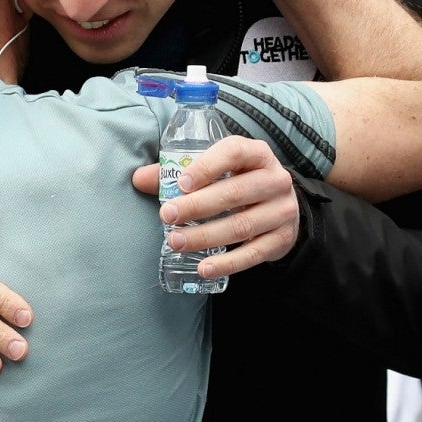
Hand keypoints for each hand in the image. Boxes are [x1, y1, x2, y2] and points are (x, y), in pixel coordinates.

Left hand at [132, 136, 298, 276]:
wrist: (281, 206)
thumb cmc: (239, 181)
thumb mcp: (217, 170)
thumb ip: (178, 172)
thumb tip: (138, 178)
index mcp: (256, 154)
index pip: (234, 153)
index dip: (207, 167)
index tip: (181, 183)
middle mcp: (275, 179)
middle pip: (236, 193)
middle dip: (197, 206)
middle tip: (167, 216)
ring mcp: (282, 211)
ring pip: (242, 225)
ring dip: (205, 236)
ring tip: (176, 242)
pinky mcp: (283, 239)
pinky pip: (253, 254)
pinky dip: (227, 263)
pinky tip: (203, 268)